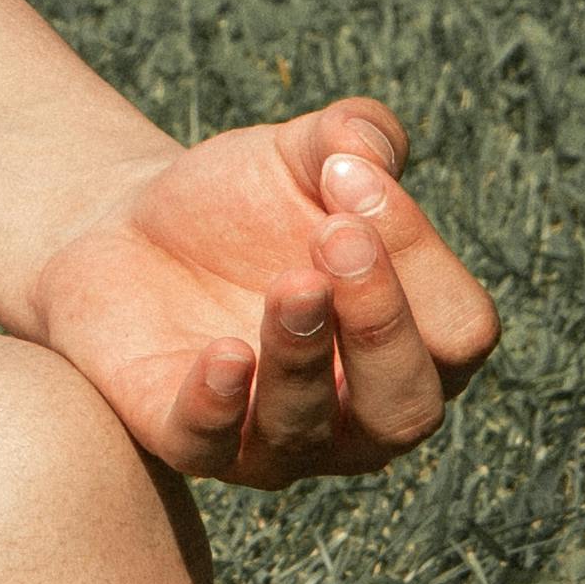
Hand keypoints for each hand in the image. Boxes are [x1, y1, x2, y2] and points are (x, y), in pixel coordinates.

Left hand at [20, 101, 496, 487]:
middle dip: (380, 321)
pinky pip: (210, 447)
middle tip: (336, 237)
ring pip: (310, 428)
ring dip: (303, 355)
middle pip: (408, 404)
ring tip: (288, 282)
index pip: (458, 326)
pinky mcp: (191, 439)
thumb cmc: (240, 203)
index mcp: (415, 344)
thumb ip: (351, 136)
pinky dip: (218, 406)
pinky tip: (224, 354)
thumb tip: (368, 146)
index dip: (419, 254)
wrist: (126, 228)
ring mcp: (277, 438)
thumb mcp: (298, 155)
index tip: (351, 174)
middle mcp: (360, 411)